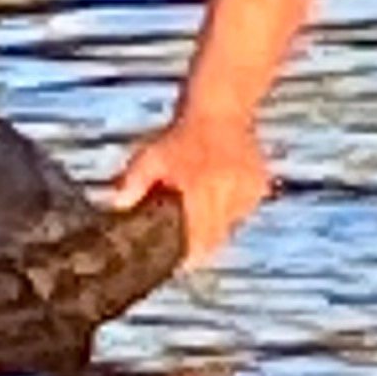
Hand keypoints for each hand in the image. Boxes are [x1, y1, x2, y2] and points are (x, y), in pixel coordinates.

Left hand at [111, 111, 273, 263]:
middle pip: (217, 237)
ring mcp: (248, 190)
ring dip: (217, 226)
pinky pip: (244, 211)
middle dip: (202, 245)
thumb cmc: (182, 134)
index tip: (181, 264)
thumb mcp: (151, 157)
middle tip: (188, 244)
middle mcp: (229, 192)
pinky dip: (231, 210)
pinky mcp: (259, 185)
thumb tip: (118, 206)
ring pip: (232, 225)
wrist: (219, 111)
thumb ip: (134, 183)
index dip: (190, 256)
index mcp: (202, 189)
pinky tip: (218, 193)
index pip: (199, 238)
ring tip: (202, 206)